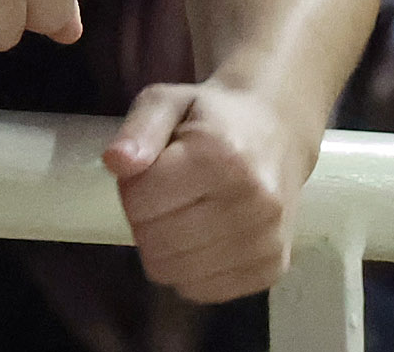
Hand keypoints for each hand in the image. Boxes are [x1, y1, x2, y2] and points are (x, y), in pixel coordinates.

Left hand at [105, 81, 311, 304]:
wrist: (278, 131)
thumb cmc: (213, 117)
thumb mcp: (167, 102)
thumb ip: (138, 130)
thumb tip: (115, 162)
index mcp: (221, 155)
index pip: (140, 202)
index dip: (131, 189)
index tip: (149, 172)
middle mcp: (252, 201)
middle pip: (157, 243)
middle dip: (146, 222)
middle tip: (164, 196)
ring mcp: (267, 239)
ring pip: (178, 274)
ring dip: (167, 249)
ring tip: (183, 215)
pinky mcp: (273, 268)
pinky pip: (205, 291)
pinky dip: (192, 271)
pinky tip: (203, 239)